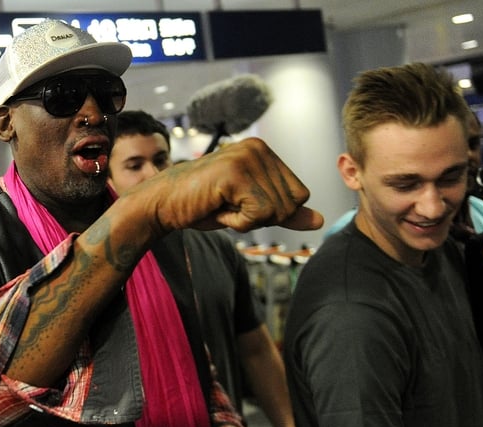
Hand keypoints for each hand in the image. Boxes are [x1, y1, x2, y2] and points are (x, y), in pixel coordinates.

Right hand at [131, 137, 322, 234]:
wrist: (163, 204)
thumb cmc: (203, 205)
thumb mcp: (249, 209)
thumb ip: (284, 212)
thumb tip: (319, 221)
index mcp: (264, 151)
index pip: (299, 194)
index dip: (272, 211)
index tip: (239, 203)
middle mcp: (258, 148)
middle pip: (292, 203)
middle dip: (261, 217)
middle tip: (228, 205)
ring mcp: (247, 157)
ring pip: (277, 211)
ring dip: (247, 220)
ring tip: (221, 205)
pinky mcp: (236, 173)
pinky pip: (259, 214)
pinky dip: (238, 222)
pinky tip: (217, 207)